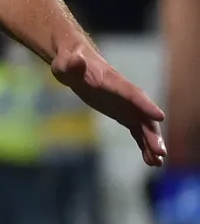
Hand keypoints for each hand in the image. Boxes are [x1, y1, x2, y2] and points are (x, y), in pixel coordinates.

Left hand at [52, 42, 166, 166]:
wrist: (75, 62)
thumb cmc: (68, 63)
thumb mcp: (64, 64)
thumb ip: (70, 64)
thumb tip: (76, 60)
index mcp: (112, 81)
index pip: (131, 93)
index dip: (144, 104)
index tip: (160, 116)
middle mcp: (125, 94)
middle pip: (142, 114)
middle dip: (152, 132)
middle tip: (161, 152)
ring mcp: (126, 105)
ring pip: (144, 125)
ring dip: (151, 143)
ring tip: (157, 163)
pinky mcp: (123, 114)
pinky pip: (137, 131)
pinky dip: (144, 144)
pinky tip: (150, 160)